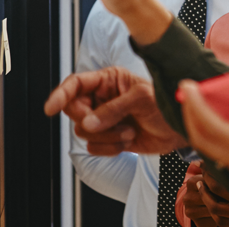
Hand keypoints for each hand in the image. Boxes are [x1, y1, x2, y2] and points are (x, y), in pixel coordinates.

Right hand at [43, 67, 185, 154]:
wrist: (179, 129)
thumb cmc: (165, 104)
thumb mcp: (141, 99)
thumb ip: (113, 110)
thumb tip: (88, 123)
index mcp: (108, 80)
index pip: (75, 84)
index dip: (60, 95)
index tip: (50, 109)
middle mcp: (101, 99)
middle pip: (74, 112)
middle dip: (91, 121)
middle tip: (111, 122)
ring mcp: (104, 119)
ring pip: (83, 133)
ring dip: (107, 136)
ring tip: (129, 131)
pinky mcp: (108, 139)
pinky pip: (95, 148)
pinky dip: (111, 148)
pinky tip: (128, 141)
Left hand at [180, 81, 228, 226]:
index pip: (215, 129)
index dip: (197, 107)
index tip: (188, 87)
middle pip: (203, 139)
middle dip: (191, 113)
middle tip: (188, 89)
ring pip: (210, 147)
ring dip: (200, 123)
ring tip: (201, 100)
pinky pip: (222, 151)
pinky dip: (214, 132)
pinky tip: (225, 118)